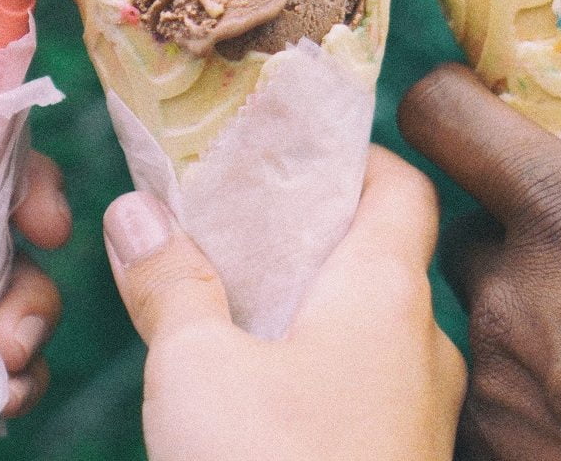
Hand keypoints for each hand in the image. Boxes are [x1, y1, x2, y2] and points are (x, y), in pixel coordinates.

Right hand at [104, 147, 465, 460]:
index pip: (400, 183)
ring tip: (227, 292)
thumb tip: (138, 211)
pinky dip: (313, 362)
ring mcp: (419, 414)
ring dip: (305, 301)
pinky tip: (252, 382)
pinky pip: (362, 386)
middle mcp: (422, 344)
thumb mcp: (196, 367)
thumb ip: (170, 280)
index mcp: (386, 291)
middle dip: (306, 229)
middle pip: (379, 252)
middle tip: (233, 216)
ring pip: (367, 326)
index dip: (349, 153)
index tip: (286, 146)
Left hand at [399, 22, 560, 460]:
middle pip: (471, 225)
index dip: (452, 102)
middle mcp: (509, 293)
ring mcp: (494, 381)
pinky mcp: (492, 451)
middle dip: (520, 230)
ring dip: (530, 314)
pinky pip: (491, 394)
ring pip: (482, 313)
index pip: (441, 117)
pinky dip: (531, 391)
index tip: (483, 108)